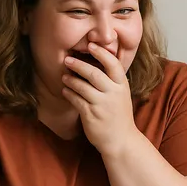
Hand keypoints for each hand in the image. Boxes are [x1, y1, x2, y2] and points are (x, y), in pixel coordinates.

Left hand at [63, 43, 138, 157]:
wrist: (121, 141)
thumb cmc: (119, 115)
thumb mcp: (121, 95)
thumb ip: (112, 80)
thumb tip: (96, 61)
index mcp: (122, 86)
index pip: (113, 64)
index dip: (101, 53)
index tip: (91, 44)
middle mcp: (113, 94)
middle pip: (94, 73)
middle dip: (78, 64)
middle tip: (67, 59)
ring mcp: (102, 105)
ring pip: (82, 86)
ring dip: (71, 79)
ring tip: (64, 76)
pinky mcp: (91, 115)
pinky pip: (76, 100)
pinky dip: (69, 93)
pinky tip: (65, 90)